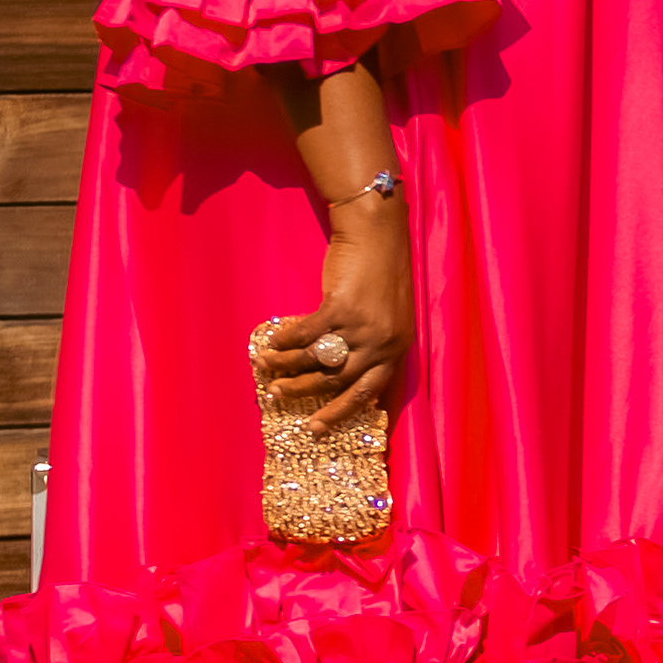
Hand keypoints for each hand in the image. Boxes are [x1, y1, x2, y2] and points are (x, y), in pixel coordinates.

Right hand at [258, 198, 410, 431]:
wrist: (377, 235)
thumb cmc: (378, 275)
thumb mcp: (384, 317)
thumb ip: (368, 344)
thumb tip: (333, 370)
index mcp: (396, 349)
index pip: (368, 392)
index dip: (340, 411)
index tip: (316, 428)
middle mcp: (383, 343)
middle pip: (338, 381)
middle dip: (304, 392)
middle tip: (278, 396)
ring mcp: (362, 327)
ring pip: (317, 359)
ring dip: (286, 365)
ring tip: (265, 366)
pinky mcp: (341, 308)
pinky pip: (306, 334)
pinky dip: (286, 339)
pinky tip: (272, 341)